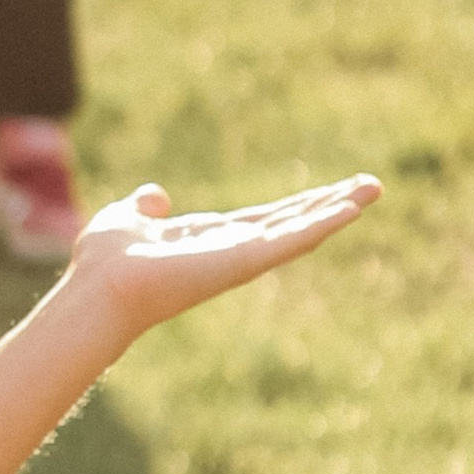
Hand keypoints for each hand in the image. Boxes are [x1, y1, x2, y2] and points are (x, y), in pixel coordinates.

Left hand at [58, 172, 380, 347]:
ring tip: (374, 189)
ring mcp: (242, 257)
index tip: (330, 192)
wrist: (100, 288)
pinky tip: (349, 209)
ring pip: (300, 230)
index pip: (265, 219)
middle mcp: (233, 250)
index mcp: (211, 239)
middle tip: (372, 185)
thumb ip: (144, 206)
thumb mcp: (126, 218)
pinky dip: (320, 225)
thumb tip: (156, 194)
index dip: (298, 205)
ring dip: (338, 209)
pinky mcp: (244, 261)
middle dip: (331, 203)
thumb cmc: (105, 261)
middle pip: (293, 222)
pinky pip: (290, 241)